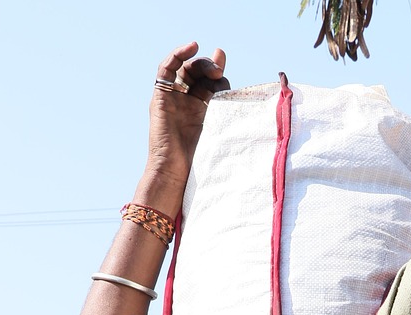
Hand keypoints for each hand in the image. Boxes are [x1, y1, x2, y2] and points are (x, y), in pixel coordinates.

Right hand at [143, 43, 229, 204]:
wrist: (175, 171)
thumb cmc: (198, 160)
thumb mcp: (219, 129)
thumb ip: (228, 111)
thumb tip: (250, 100)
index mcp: (199, 111)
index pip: (208, 84)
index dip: (218, 73)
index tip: (225, 67)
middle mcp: (184, 103)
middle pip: (197, 74)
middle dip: (209, 67)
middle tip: (220, 71)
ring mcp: (171, 99)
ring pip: (184, 69)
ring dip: (198, 62)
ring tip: (213, 64)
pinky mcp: (160, 97)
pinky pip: (165, 69)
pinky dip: (177, 55)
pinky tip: (192, 47)